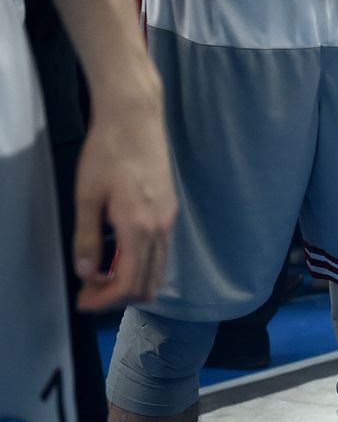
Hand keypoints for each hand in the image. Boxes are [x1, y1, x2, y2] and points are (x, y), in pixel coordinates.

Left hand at [73, 60, 177, 311]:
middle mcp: (161, 229)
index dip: (105, 299)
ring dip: (130, 281)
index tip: (83, 302)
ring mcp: (169, 220)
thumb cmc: (108, 152)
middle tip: (88, 292)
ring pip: (157, 270)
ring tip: (100, 275)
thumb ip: (87, 239)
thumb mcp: (87, 197)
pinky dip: (141, 265)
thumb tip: (86, 273)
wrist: (135, 119)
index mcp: (139, 228)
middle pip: (148, 284)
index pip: (129, 282)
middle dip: (117, 296)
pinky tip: (118, 254)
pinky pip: (161, 252)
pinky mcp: (170, 211)